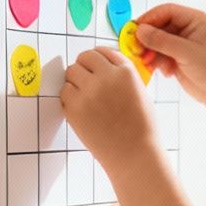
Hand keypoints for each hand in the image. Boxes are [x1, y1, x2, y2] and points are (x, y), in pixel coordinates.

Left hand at [61, 46, 156, 168]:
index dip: (98, 60)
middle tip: (88, 82)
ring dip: (75, 81)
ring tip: (86, 97)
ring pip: (70, 72)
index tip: (96, 68)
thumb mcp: (140, 92)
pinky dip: (70, 98)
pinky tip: (82, 109)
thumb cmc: (141, 126)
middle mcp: (107, 77)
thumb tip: (102, 66)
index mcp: (126, 71)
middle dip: (84, 68)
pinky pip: (64, 92)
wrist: (134, 153)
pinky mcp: (74, 108)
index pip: (102, 51)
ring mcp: (89, 92)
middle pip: (83, 58)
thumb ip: (122, 76)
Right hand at [133, 3, 205, 104]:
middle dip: (148, 39)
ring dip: (152, 52)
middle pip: (160, 26)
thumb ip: (162, 41)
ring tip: (151, 64)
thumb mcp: (186, 53)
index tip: (134, 29)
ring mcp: (183, 43)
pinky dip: (158, 61)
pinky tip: (166, 72)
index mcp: (196, 19)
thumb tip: (140, 30)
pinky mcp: (178, 56)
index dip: (149, 18)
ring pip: (157, 41)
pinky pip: (160, 54)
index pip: (167, 11)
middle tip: (136, 49)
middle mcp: (189, 28)